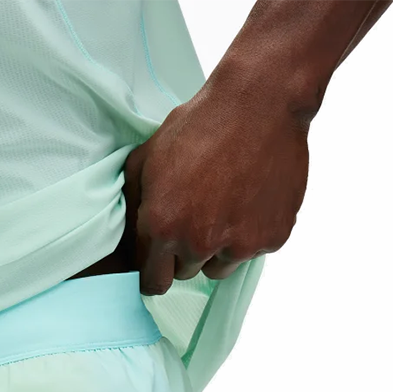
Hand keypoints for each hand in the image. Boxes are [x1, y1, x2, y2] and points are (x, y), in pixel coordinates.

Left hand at [121, 72, 310, 295]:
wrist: (262, 100)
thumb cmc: (201, 125)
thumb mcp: (147, 158)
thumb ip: (133, 204)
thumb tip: (127, 238)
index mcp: (163, 228)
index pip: (153, 283)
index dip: (156, 270)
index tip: (161, 261)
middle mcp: (199, 243)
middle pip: (186, 273)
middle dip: (187, 252)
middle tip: (198, 212)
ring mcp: (239, 244)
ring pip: (219, 267)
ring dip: (219, 247)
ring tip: (225, 204)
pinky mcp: (272, 237)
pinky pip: (253, 250)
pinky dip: (252, 232)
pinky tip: (250, 197)